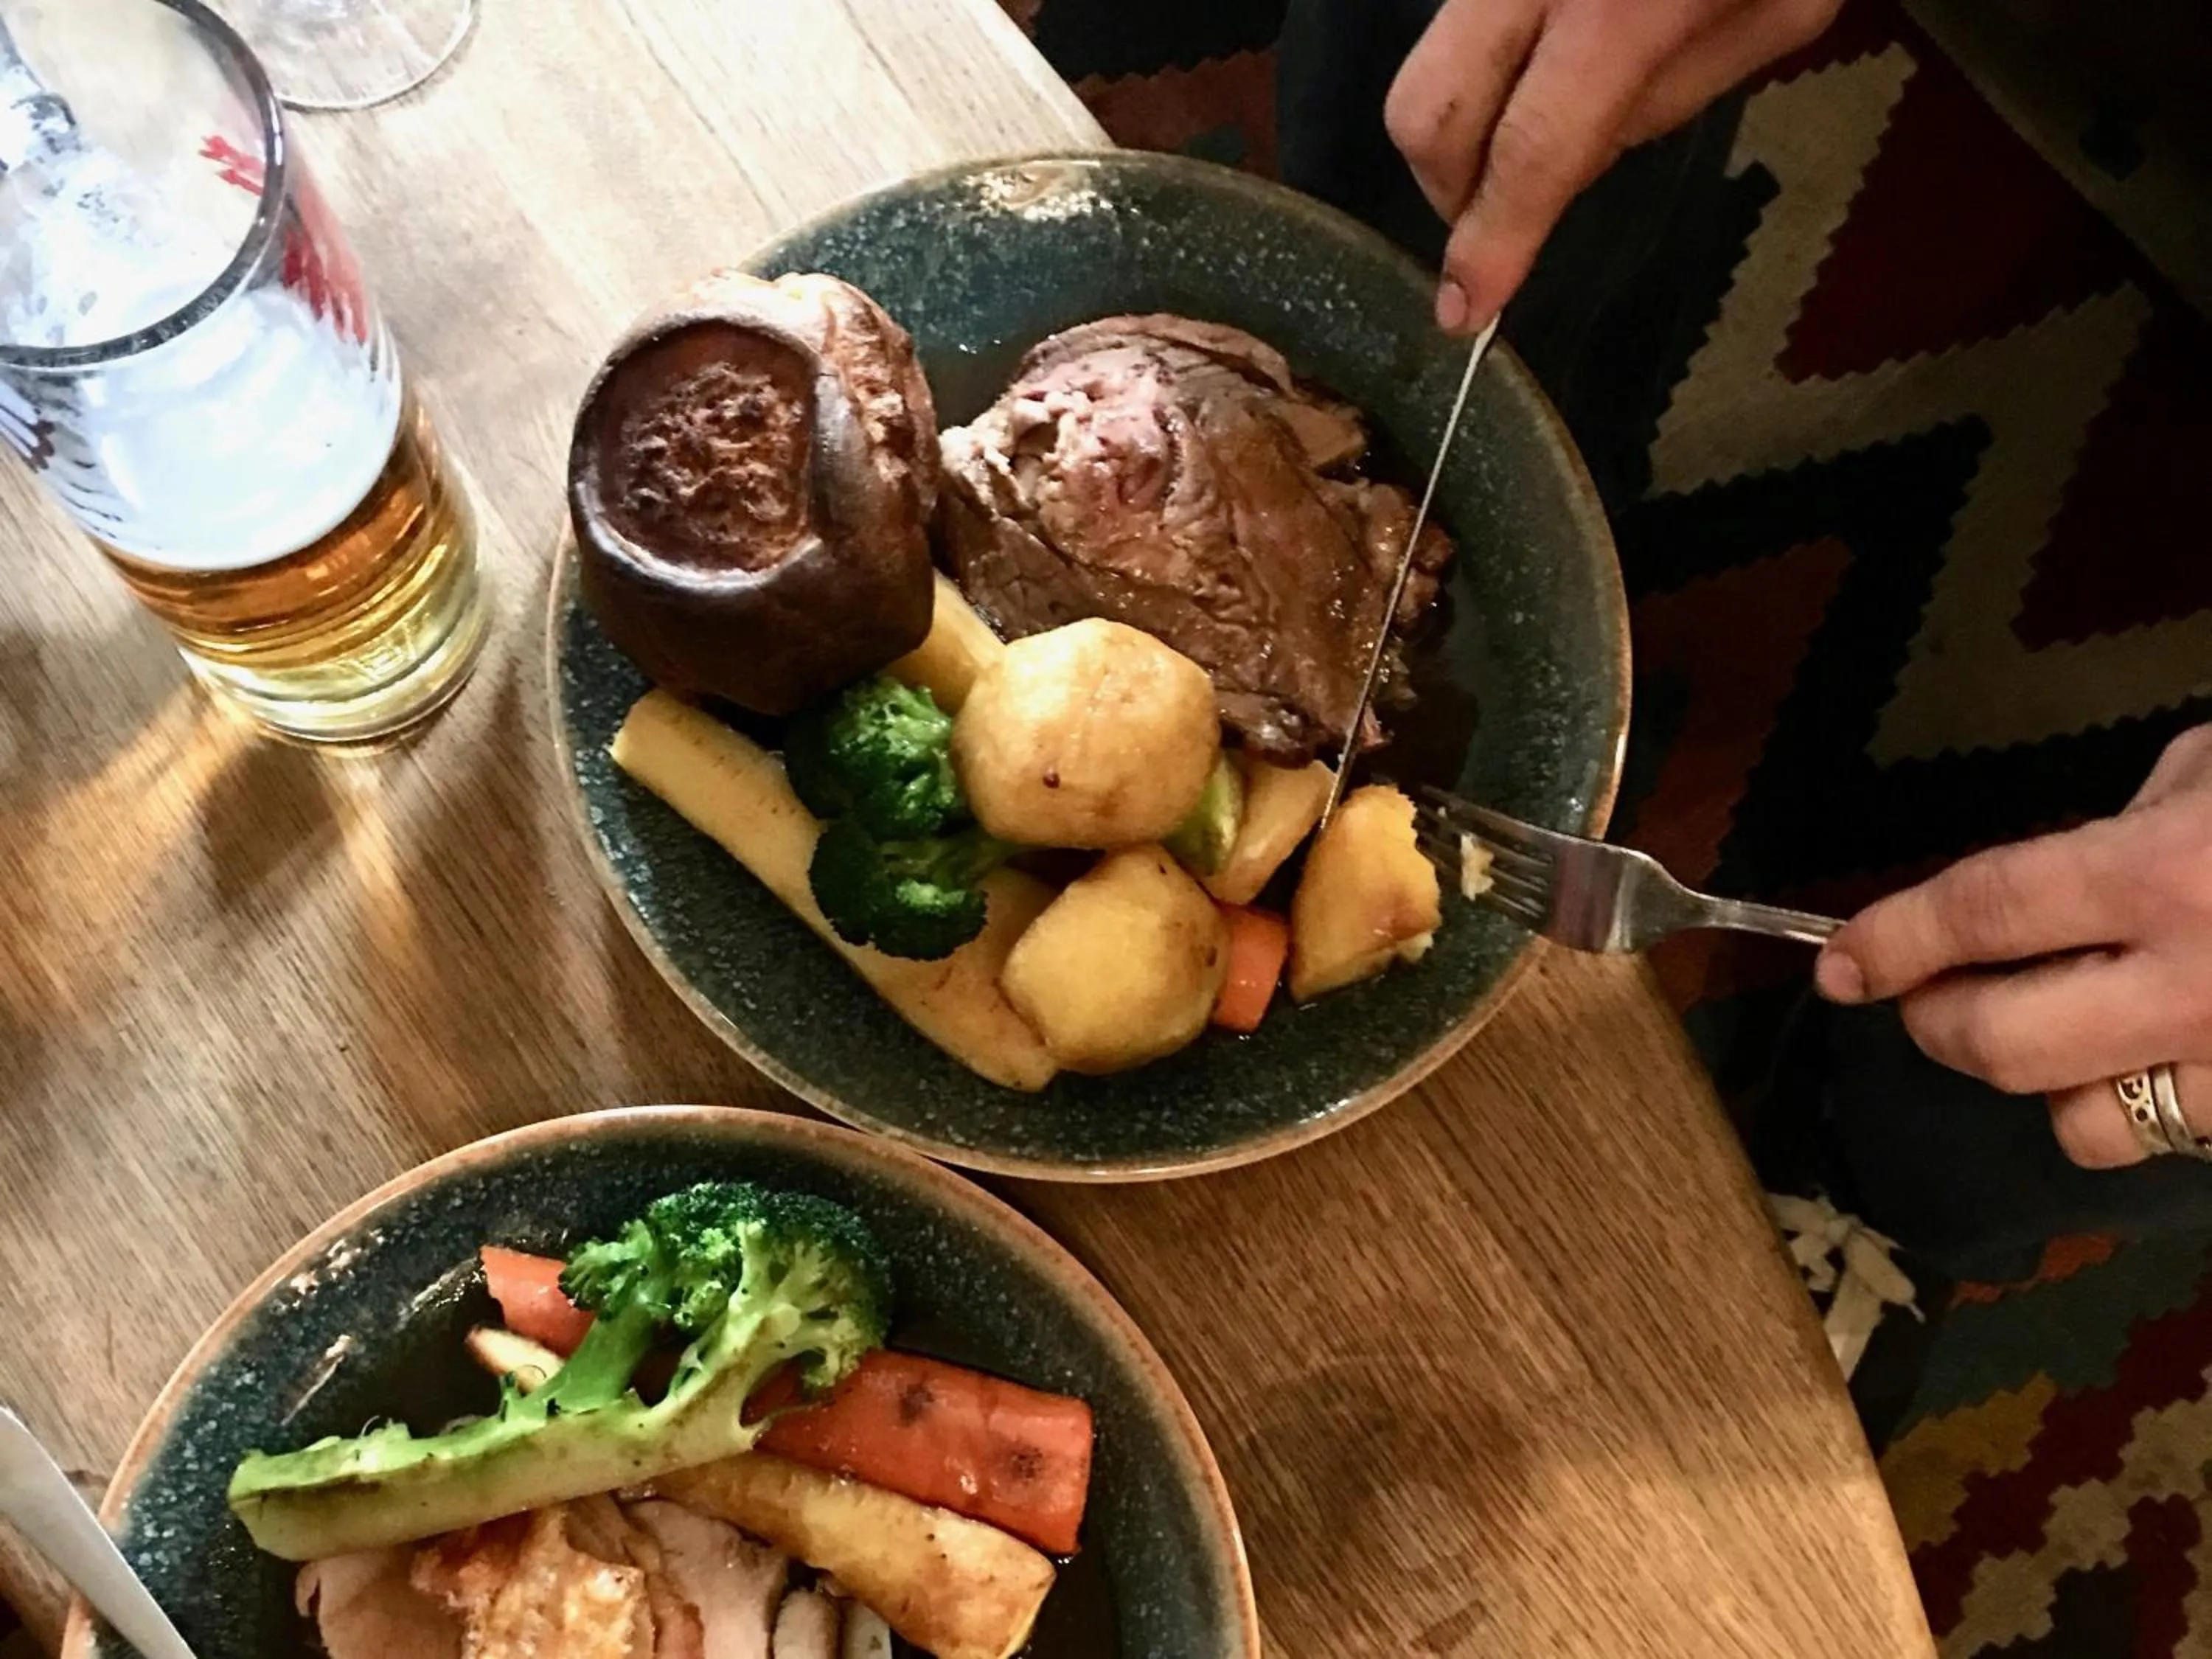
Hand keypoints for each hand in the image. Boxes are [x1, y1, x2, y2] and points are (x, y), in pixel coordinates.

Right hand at [1384, 0, 1838, 331]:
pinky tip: (1552, 51)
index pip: (1529, 154)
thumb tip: (1566, 168)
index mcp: (1623, 10)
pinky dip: (1489, 61)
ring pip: (1428, 63)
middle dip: (1446, 186)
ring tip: (1540, 112)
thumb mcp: (1776, 18)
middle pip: (1427, 110)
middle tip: (1493, 210)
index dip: (1490, 243)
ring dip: (1466, 121)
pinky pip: (1463, 20)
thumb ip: (1665, 105)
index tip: (1465, 310)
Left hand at [1815, 726, 2211, 1166]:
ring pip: (2081, 1125)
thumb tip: (2040, 883)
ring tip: (2059, 1027)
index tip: (1841, 966)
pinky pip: (2170, 1142)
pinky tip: (2151, 1059)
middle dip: (1936, 1021)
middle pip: (2001, 1042)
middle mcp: (2191, 986)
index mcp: (2161, 875)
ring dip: (2041, 1080)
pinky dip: (2137, 1106)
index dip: (1895, 941)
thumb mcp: (2210, 768)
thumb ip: (2117, 827)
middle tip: (1929, 993)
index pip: (1983, 915)